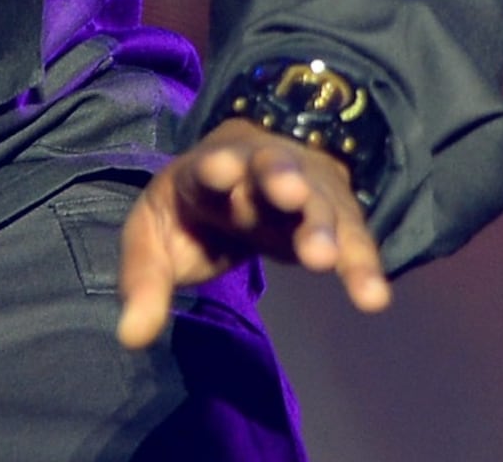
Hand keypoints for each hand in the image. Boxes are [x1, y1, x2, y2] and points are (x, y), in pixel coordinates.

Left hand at [115, 119, 390, 349]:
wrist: (249, 172)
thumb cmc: (196, 210)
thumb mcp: (154, 238)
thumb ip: (144, 283)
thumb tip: (129, 338)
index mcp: (208, 170)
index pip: (210, 164)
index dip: (216, 167)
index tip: (221, 169)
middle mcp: (260, 171)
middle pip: (272, 168)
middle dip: (281, 179)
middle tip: (291, 195)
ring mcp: (305, 189)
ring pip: (318, 202)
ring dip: (322, 227)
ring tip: (324, 259)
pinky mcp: (336, 215)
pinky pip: (353, 239)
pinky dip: (363, 265)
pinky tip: (372, 297)